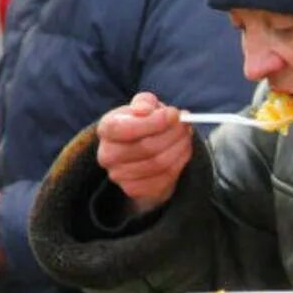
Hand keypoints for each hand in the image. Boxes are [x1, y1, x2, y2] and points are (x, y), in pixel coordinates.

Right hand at [98, 93, 192, 212]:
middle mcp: (107, 154)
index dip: (151, 122)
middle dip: (172, 134)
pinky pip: (164, 178)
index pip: (123, 129)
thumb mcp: (144, 106)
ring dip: (179, 148)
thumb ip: (145, 102)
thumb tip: (145, 109)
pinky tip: (182, 151)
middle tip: (186, 124)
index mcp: (106, 129)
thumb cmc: (144, 124)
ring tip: (186, 136)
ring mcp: (119, 175)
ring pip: (158, 163)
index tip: (174, 114)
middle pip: (145, 147)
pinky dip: (179, 163)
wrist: (143, 152)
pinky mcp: (134, 190)